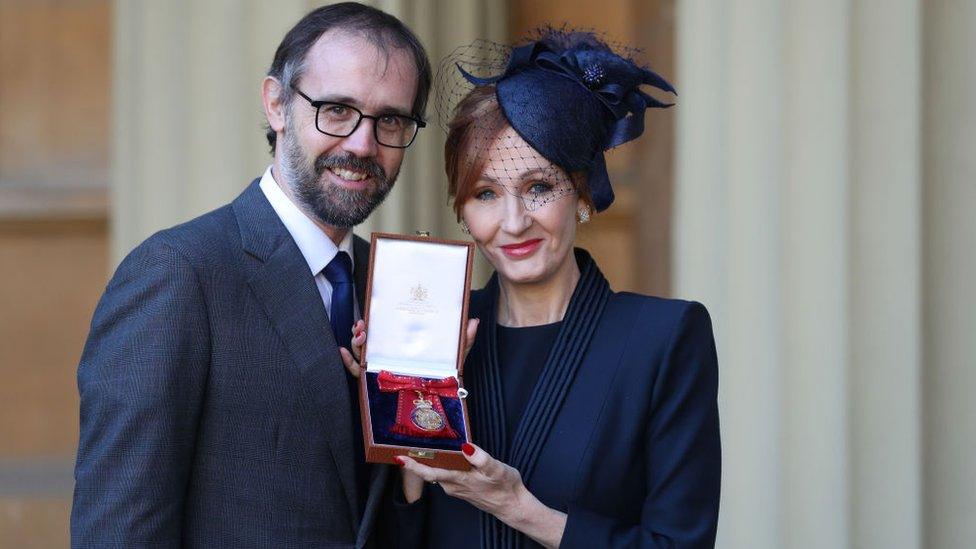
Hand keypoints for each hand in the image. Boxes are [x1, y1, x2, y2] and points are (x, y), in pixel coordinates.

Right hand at [339, 318, 479, 378]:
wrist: (438, 406)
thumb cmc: (444, 380)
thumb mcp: (455, 357)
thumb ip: (465, 340)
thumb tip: (474, 320)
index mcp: (404, 348)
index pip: (387, 332)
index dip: (376, 322)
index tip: (370, 314)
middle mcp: (389, 357)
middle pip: (370, 340)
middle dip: (362, 330)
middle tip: (362, 325)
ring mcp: (380, 370)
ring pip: (361, 353)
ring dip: (355, 341)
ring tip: (358, 335)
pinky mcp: (374, 384)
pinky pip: (357, 372)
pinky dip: (347, 361)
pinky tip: (340, 351)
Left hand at [396, 443, 526, 519]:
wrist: (512, 505)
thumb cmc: (505, 487)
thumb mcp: (496, 468)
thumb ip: (480, 457)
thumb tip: (465, 446)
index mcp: (458, 479)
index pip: (430, 472)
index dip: (413, 465)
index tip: (399, 458)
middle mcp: (452, 485)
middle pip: (430, 470)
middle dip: (418, 457)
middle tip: (407, 440)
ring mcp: (455, 487)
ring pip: (437, 471)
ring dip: (430, 459)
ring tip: (422, 441)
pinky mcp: (459, 486)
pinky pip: (445, 473)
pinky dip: (441, 463)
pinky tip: (443, 452)